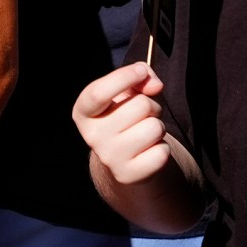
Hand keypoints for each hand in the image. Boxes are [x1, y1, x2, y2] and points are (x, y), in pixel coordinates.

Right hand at [74, 62, 171, 186]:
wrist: (125, 160)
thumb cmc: (126, 116)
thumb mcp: (127, 91)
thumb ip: (140, 77)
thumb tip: (155, 85)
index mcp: (84, 112)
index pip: (98, 92)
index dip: (123, 77)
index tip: (140, 71)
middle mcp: (91, 136)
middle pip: (140, 105)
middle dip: (151, 106)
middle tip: (144, 116)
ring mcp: (109, 158)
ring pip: (154, 128)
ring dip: (158, 127)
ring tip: (146, 132)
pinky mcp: (128, 175)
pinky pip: (162, 152)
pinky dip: (162, 149)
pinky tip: (149, 151)